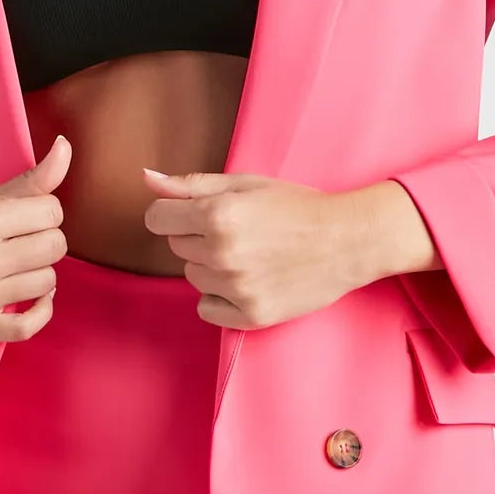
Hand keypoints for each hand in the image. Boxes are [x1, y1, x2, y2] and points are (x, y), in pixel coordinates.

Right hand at [0, 135, 73, 340]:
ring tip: (16, 263)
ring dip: (39, 271)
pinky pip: (29, 326)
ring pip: (48, 281)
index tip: (25, 216)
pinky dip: (41, 311)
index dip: (45, 211)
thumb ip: (31, 178)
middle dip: (45, 238)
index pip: (53, 211)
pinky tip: (35, 295)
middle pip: (56, 246)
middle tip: (21, 239)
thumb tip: (66, 146)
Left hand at [139, 166, 368, 328]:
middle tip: (239, 230)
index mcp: (217, 215)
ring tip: (249, 254)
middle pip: (177, 247)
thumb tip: (146, 178)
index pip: (157, 218)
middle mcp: (221, 254)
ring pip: (192, 277)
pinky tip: (248, 280)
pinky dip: (221, 296)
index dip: (175, 212)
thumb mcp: (246, 184)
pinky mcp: (250, 315)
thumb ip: (192, 184)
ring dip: (211, 266)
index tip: (198, 213)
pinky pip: (207, 308)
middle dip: (198, 236)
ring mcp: (235, 288)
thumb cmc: (297, 207)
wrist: (348, 241)